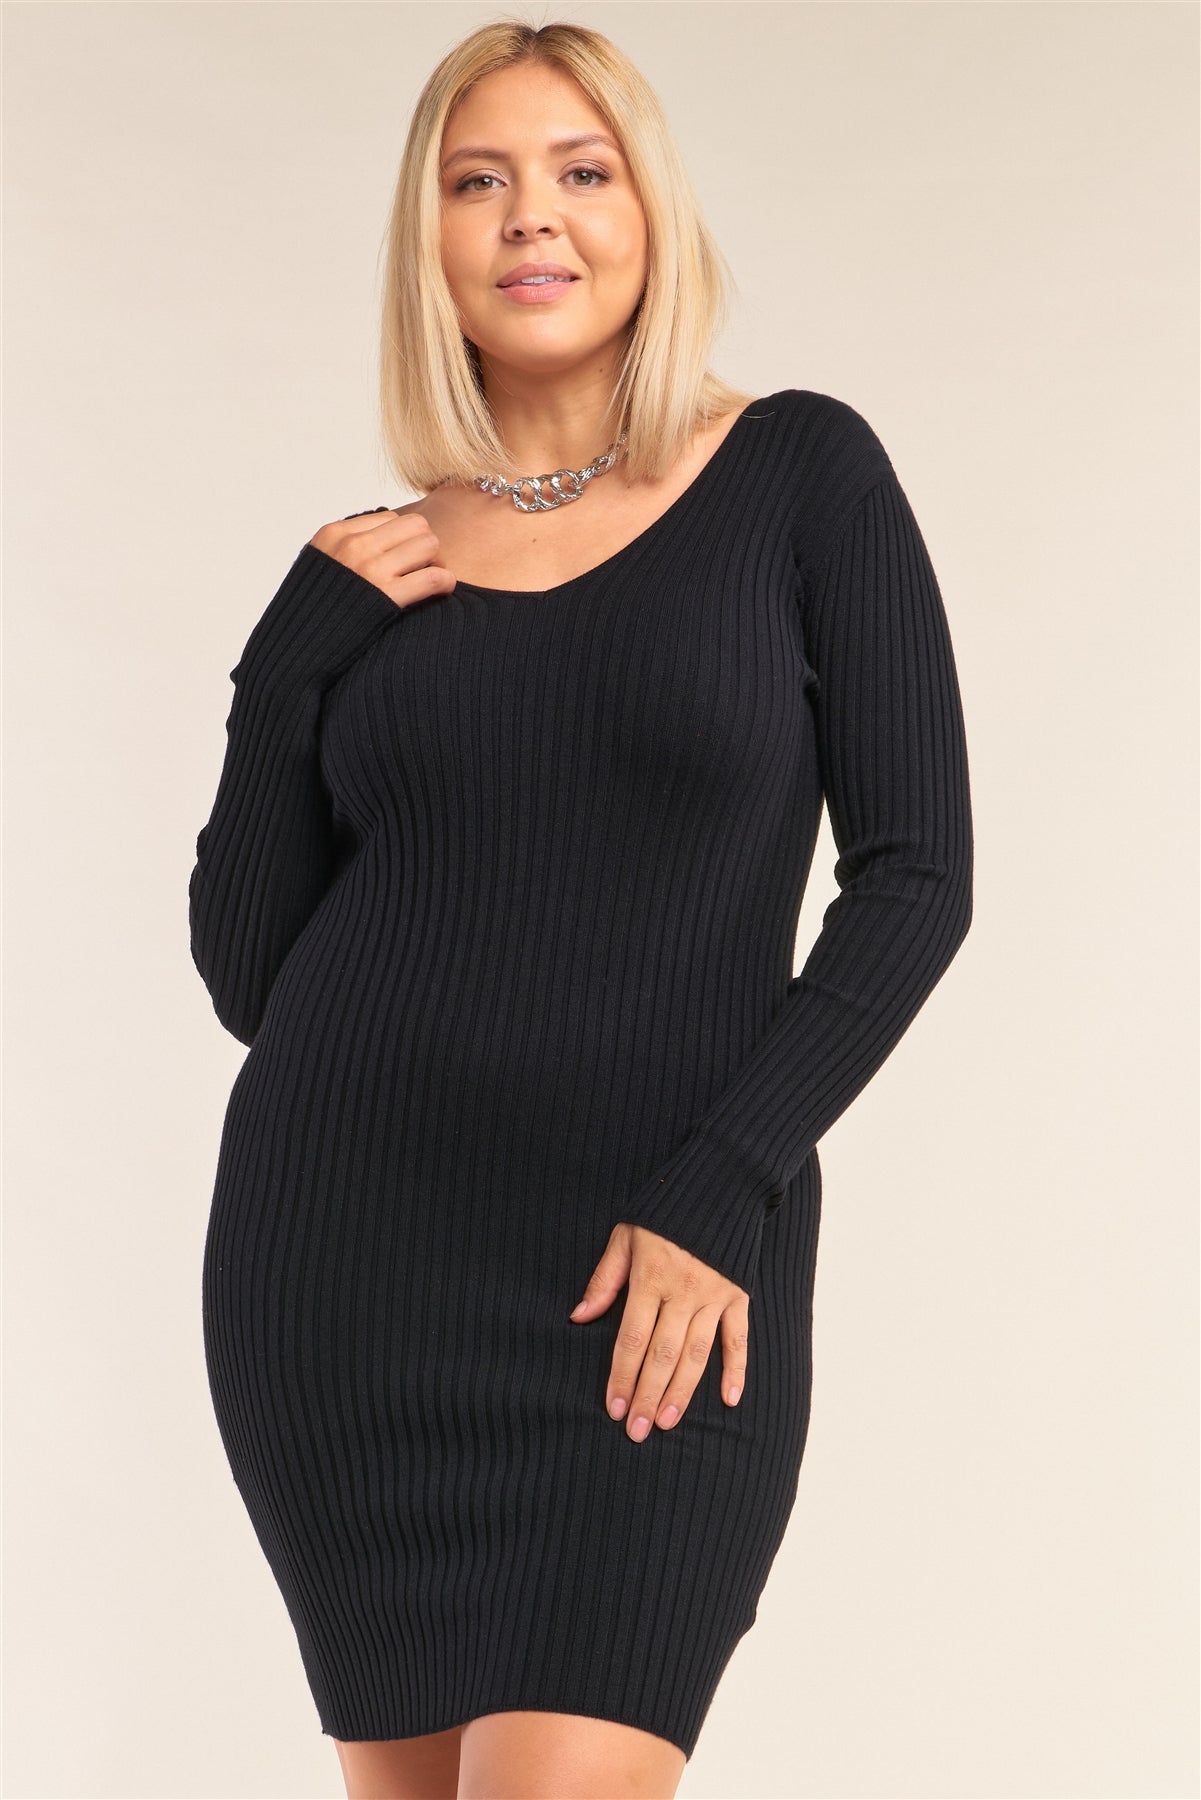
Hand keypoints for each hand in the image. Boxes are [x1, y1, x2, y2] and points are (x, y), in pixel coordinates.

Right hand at [309, 509, 456, 609]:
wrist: (298, 647)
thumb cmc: (311, 612)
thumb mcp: (318, 566)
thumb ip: (344, 549)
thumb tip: (379, 539)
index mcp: (336, 534)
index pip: (390, 518)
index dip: (403, 538)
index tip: (404, 559)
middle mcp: (353, 546)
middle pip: (415, 525)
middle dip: (425, 545)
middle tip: (424, 568)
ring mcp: (370, 569)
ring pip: (428, 545)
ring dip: (437, 562)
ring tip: (431, 579)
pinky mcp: (386, 597)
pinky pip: (434, 577)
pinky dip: (446, 582)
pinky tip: (442, 591)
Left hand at [569, 1223, 747, 1441]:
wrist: (720, 1181)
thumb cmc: (663, 1211)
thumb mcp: (625, 1235)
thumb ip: (604, 1279)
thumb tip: (578, 1317)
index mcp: (650, 1277)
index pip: (631, 1338)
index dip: (621, 1375)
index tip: (613, 1407)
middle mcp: (683, 1291)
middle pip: (663, 1354)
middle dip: (647, 1395)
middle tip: (637, 1431)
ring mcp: (714, 1295)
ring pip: (697, 1354)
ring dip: (681, 1392)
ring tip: (666, 1422)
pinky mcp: (739, 1294)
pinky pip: (738, 1338)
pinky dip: (736, 1369)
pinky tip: (730, 1399)